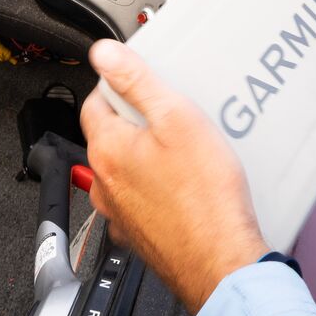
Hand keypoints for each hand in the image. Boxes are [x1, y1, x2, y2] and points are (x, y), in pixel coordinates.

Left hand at [81, 39, 269, 313]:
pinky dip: (155, 187)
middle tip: (172, 116)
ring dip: (146, 155)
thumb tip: (103, 54)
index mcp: (107, 149)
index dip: (119, 85)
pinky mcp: (138, 234)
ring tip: (185, 151)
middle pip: (110, 133)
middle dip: (136, 120)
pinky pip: (140, 198)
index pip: (95, 101)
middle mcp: (104, 183)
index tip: (142, 82)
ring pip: (125, 168)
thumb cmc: (204, 198)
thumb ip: (136, 81)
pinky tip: (185, 185)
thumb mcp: (177, 119)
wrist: (220, 261)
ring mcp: (119, 212)